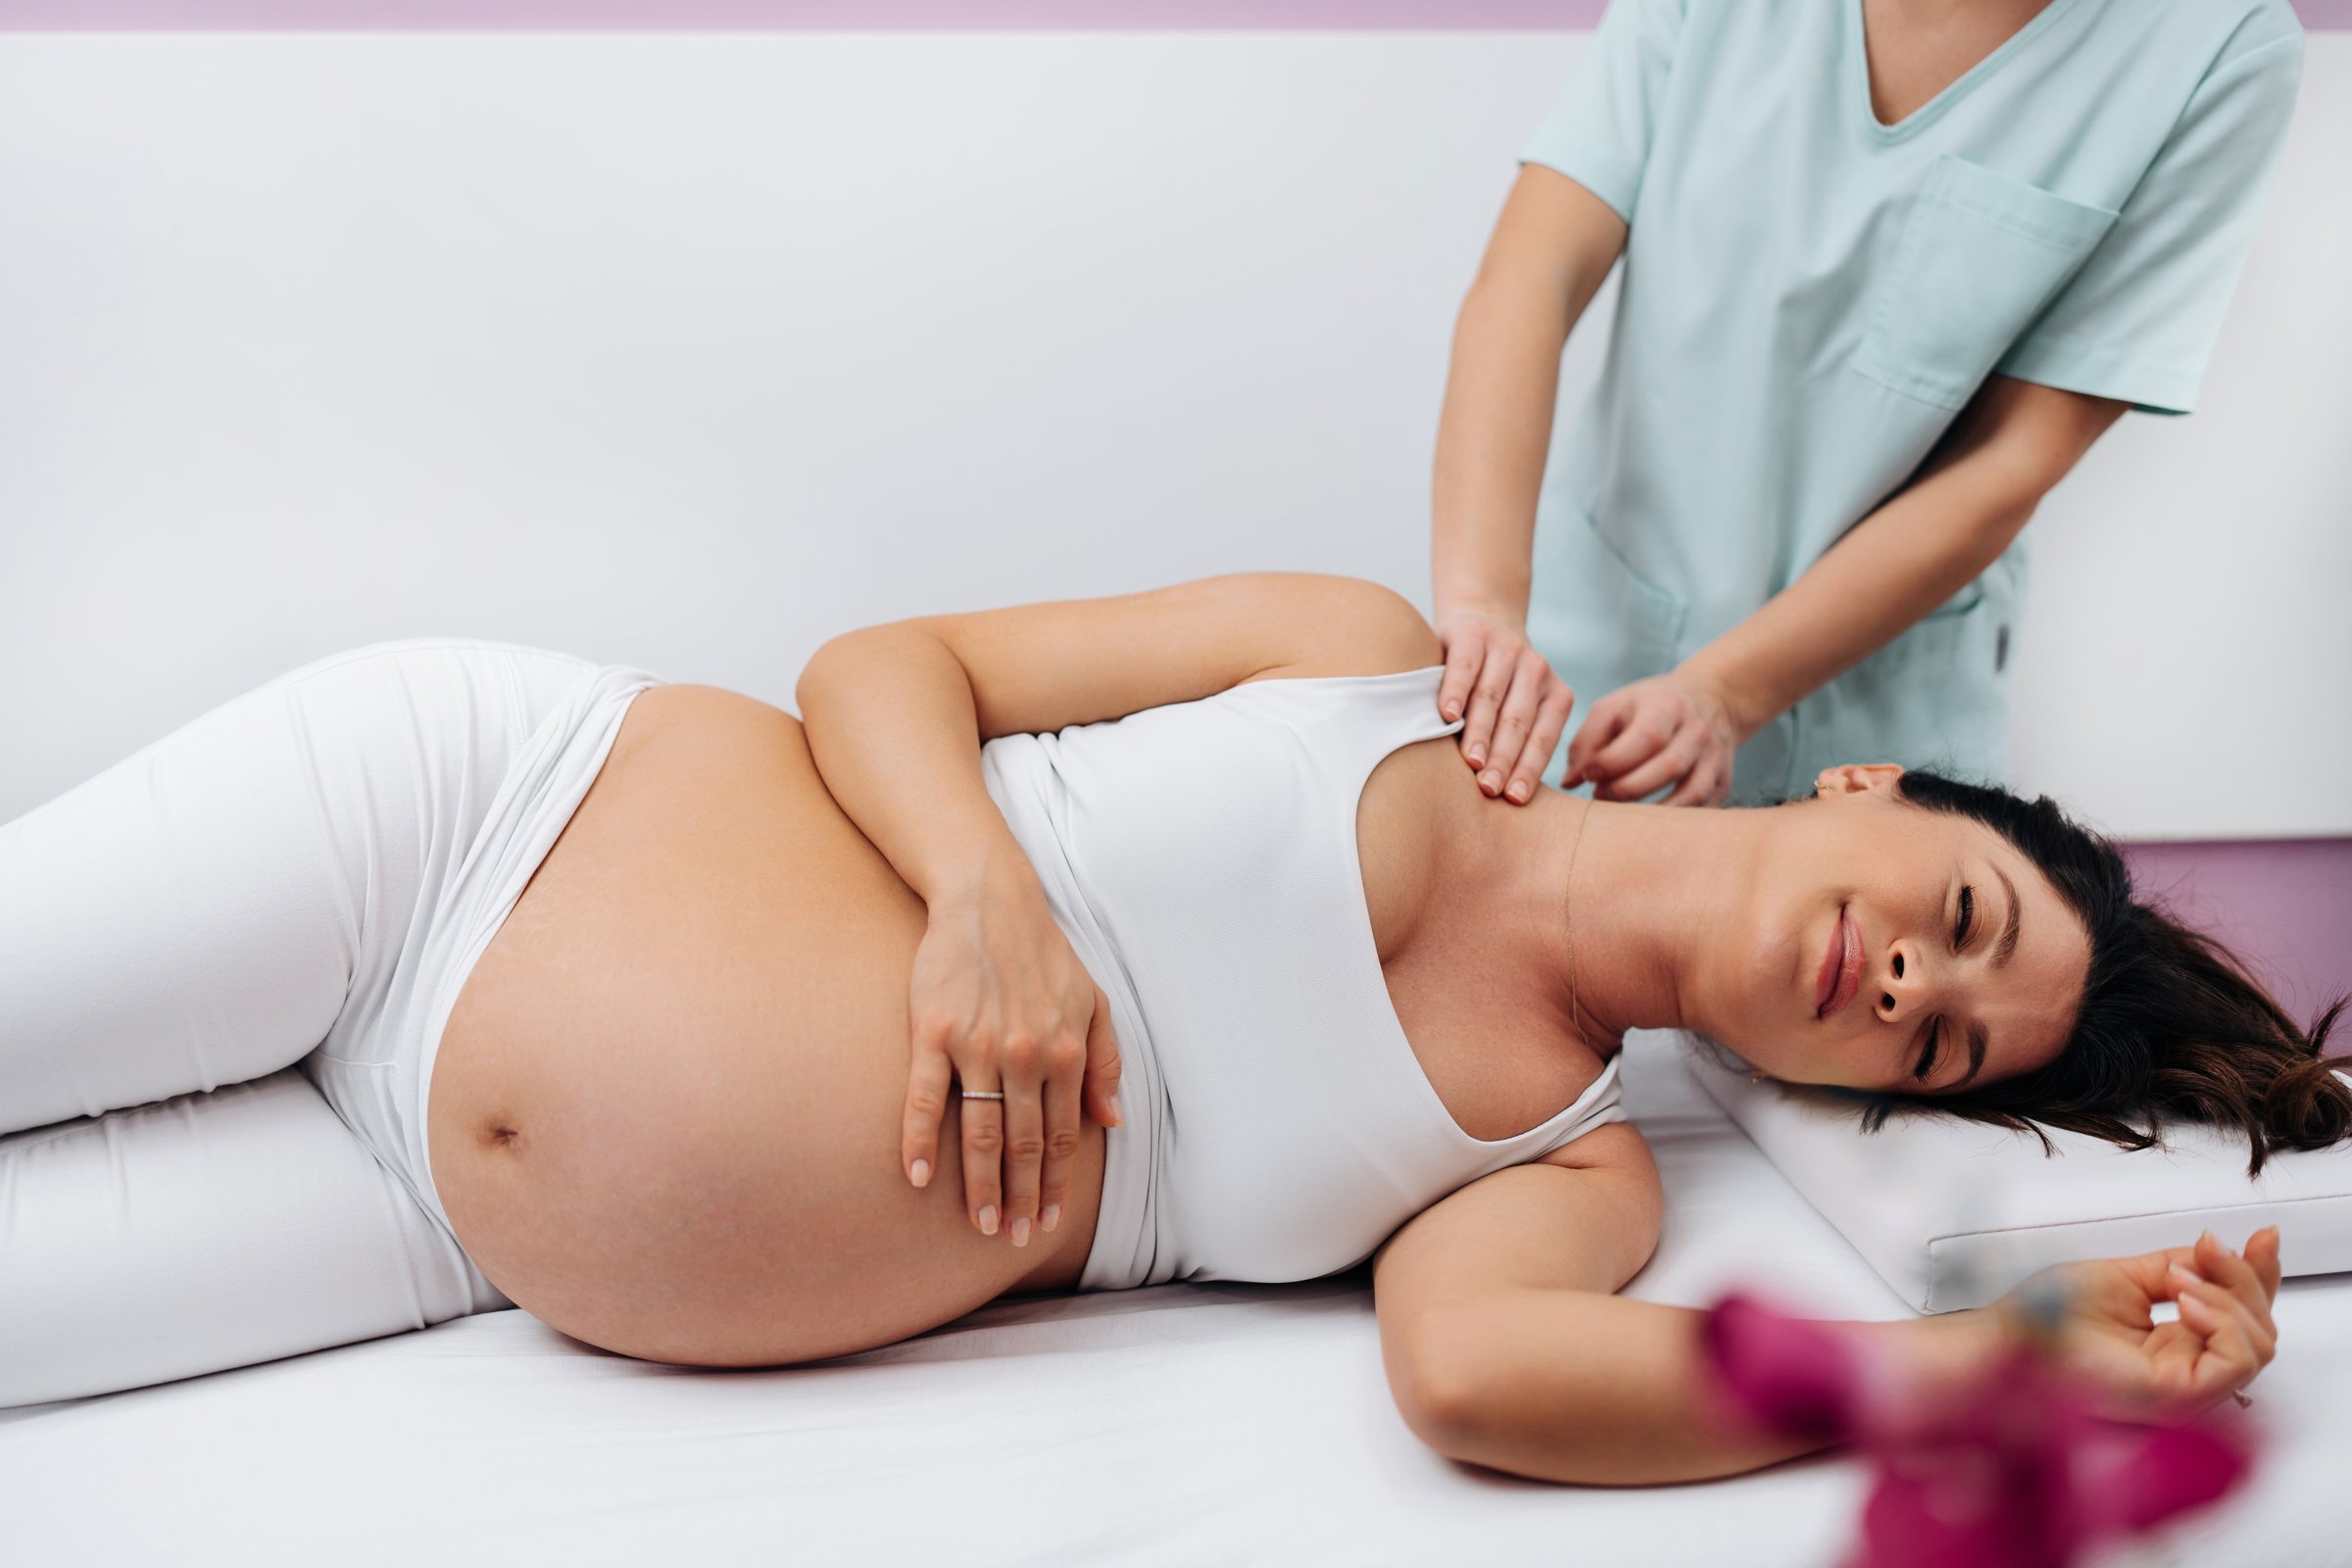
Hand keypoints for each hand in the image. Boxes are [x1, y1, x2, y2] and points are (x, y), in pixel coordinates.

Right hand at [903, 852, 1122, 1245]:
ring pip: (981, 1133)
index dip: (1059, 1184)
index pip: (1064, 1136)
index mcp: (1066, 1051)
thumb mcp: (1093, 1001)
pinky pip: (923, 1098)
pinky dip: (918, 1141)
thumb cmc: (1043, 954)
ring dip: (982, 1185)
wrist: (989, 900)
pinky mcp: (933, 1033)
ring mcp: (978, 1045)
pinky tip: (918, 1178)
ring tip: (983, 1223)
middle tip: (1018, 1238)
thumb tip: (1112, 1120)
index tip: (1052, 1219)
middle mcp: (1026, 1054)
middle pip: (1025, 1145)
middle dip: (1025, 1198)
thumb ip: (1105, 1061)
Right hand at [1432, 605, 1575, 805]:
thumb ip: (1518, 740)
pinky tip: (1446, 716)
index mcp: (1555, 695)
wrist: (1482, 617)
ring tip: (1470, 762)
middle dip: (1503, 758)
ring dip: (1480, 732)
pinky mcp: (1473, 635)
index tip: (1514, 799)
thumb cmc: (1496, 684)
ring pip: (1492, 697)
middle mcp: (1536, 670)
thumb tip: (1506, 797)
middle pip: (1518, 721)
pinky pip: (1465, 668)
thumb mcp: (1518, 706)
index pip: (1542, 738)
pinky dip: (1455, 692)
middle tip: (1489, 789)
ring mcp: (1506, 649)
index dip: (1528, 769)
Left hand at [1562, 669, 1740, 805]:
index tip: (1588, 775)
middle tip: (1600, 797)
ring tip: (1619, 813)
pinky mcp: (1723, 781)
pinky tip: (1646, 822)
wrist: (1710, 700)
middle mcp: (1697, 731)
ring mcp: (1715, 758)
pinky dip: (1672, 820)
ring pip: (1690, 793)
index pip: (1646, 737)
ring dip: (1650, 811)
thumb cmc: (1648, 708)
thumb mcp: (1615, 708)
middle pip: (1668, 768)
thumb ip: (1586, 740)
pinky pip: (1701, 809)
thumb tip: (1568, 782)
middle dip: (1627, 789)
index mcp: (1667, 707)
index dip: (1613, 761)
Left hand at [2024, 1227, 2282, 1421]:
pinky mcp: (2180, 1397)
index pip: (2242, 1317)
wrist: (2010, 1336)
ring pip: (2258, 1345)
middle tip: (2210, 1248)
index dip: (2259, 1276)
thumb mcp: (2128, 1277)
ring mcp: (2188, 1389)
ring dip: (2231, 1297)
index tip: (2262, 1237)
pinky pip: (2237, 1362)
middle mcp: (2189, 1371)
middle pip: (2260, 1330)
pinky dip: (2223, 1322)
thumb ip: (2180, 1267)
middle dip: (2246, 1278)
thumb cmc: (2049, 1315)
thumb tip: (2220, 1249)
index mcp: (2178, 1345)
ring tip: (2180, 1279)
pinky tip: (2185, 1300)